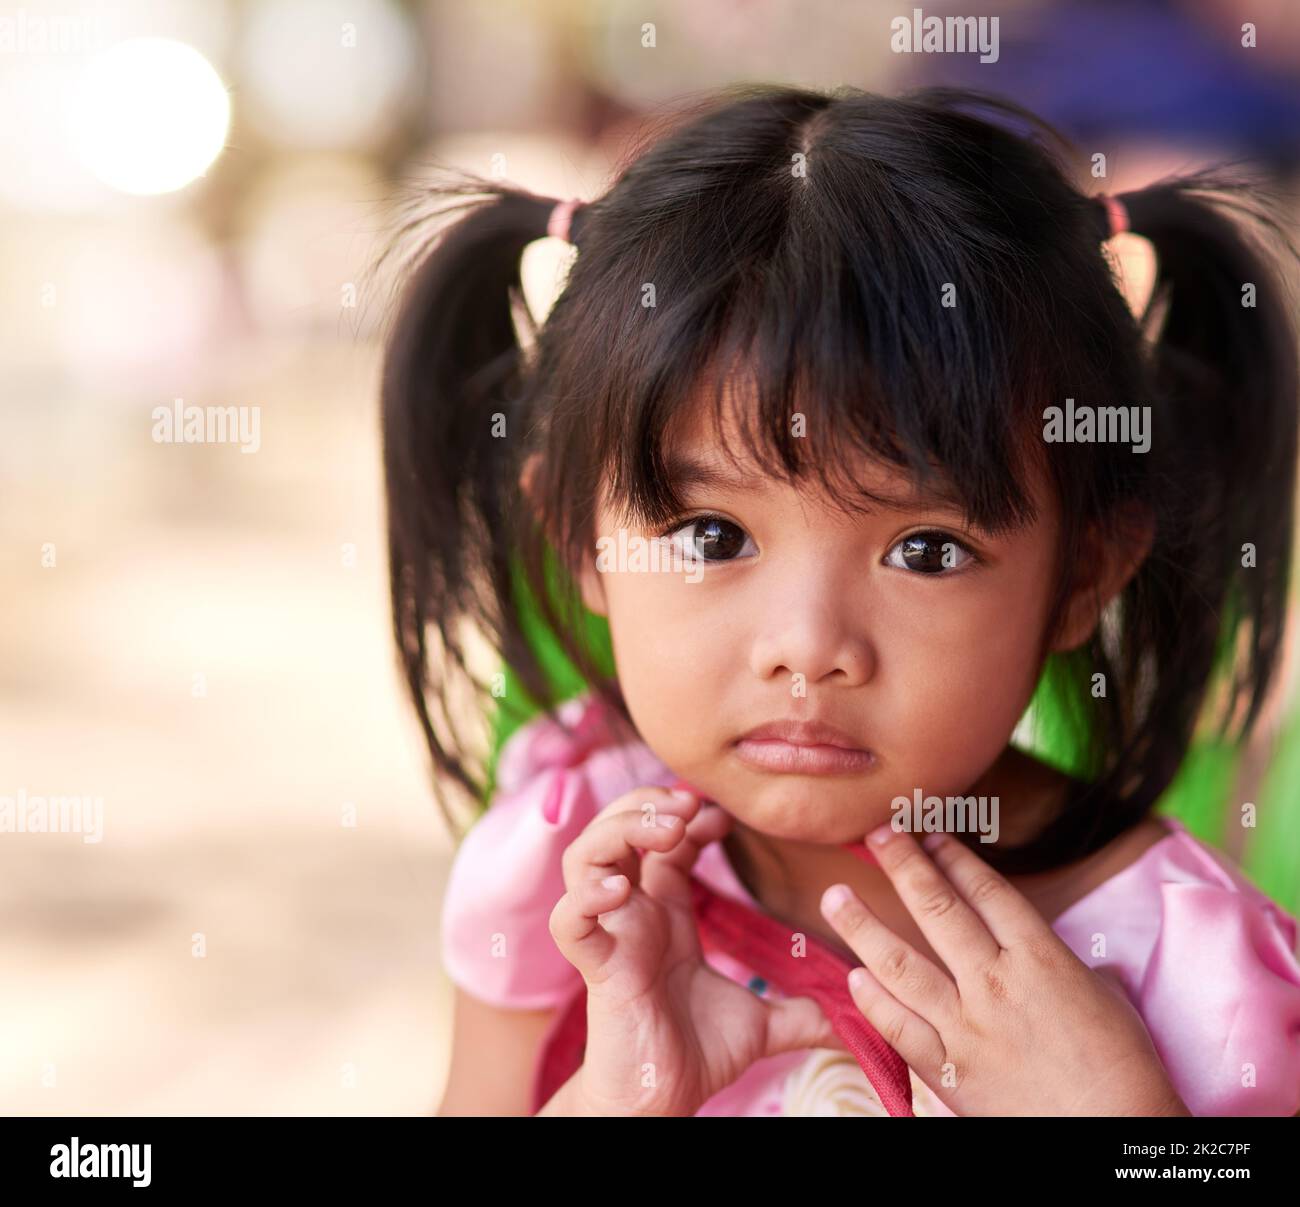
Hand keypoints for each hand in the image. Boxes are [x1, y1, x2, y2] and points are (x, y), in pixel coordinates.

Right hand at [549, 785, 843, 1115]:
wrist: (664, 1103)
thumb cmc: (697, 1056)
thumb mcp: (763, 1023)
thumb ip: (804, 1011)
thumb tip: (856, 1019)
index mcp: (666, 912)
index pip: (665, 840)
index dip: (689, 817)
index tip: (722, 817)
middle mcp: (633, 913)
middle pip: (617, 829)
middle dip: (647, 804)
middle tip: (686, 807)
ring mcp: (610, 935)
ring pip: (584, 857)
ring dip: (619, 830)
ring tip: (663, 831)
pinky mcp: (596, 967)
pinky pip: (569, 921)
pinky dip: (587, 897)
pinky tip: (621, 890)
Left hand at [819, 825, 1188, 1116]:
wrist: (1115, 1133)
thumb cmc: (1125, 1070)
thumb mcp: (1109, 1000)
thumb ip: (1072, 970)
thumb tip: (1068, 962)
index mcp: (1040, 958)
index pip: (986, 890)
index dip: (953, 857)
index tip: (928, 835)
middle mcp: (995, 982)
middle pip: (936, 909)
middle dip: (902, 865)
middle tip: (876, 834)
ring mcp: (966, 1026)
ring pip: (900, 963)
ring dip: (862, 926)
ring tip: (835, 897)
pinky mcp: (948, 1070)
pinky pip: (898, 1027)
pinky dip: (872, 1000)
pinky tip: (853, 976)